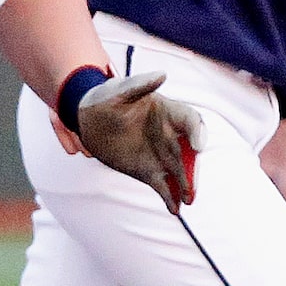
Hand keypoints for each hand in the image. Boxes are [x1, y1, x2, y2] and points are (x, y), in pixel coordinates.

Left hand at [76, 72, 201, 214]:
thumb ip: (140, 84)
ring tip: (187, 200)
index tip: (198, 146)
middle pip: (189, 153)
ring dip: (185, 186)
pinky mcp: (148, 171)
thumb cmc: (105, 97)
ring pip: (179, 172)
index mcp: (167, 111)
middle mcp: (169, 135)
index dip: (197, 132)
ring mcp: (160, 154)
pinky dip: (170, 198)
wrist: (88, 119)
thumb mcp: (118, 89)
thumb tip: (161, 75)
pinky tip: (175, 210)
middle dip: (193, 169)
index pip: (190, 120)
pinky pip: (164, 185)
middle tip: (192, 185)